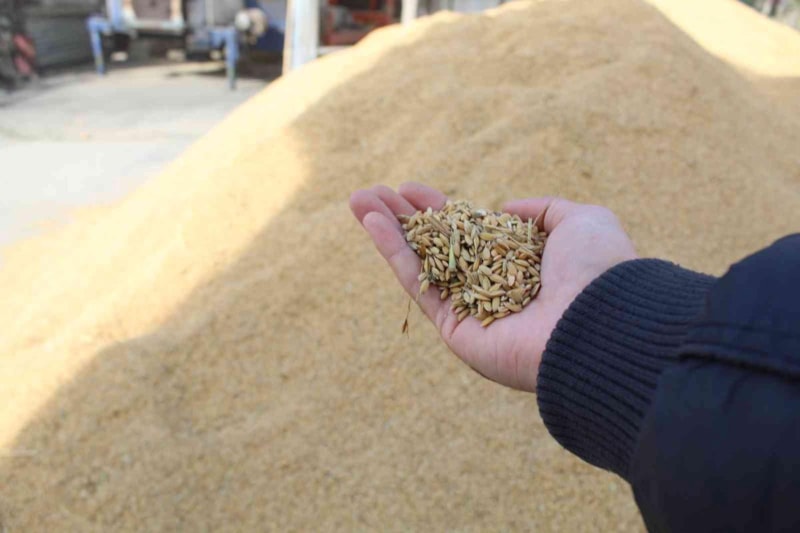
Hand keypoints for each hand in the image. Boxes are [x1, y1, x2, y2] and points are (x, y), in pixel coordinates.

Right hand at [350, 183, 636, 391]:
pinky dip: (393, 253)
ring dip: (387, 231)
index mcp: (520, 264)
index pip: (470, 233)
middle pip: (437, 246)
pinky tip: (373, 223)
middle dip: (404, 218)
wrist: (598, 324)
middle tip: (370, 193)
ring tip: (357, 200)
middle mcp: (493, 287)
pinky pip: (419, 284)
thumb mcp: (580, 221)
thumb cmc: (595, 269)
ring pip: (420, 263)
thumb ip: (544, 209)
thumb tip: (505, 209)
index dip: (439, 210)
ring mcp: (471, 310)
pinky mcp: (455, 329)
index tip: (411, 189)